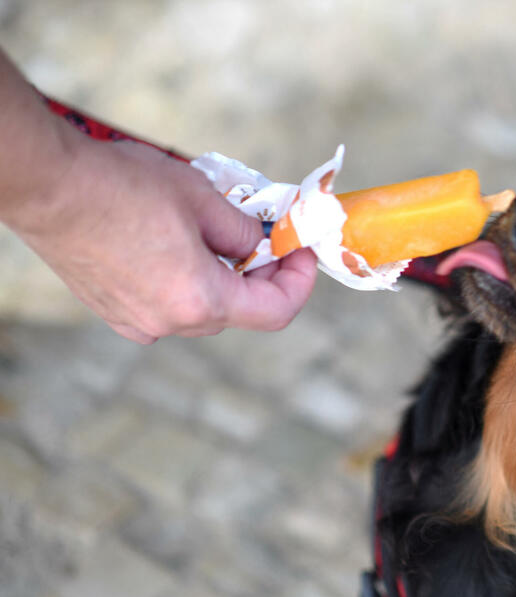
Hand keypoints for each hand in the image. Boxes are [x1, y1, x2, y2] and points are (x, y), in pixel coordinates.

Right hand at [15, 139, 317, 343]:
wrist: (46, 186)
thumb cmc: (121, 187)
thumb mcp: (203, 200)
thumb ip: (245, 231)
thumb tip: (261, 245)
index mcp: (199, 301)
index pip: (275, 312)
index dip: (299, 281)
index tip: (301, 252)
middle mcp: (168, 323)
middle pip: (238, 310)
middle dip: (261, 275)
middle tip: (267, 236)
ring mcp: (136, 321)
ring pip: (202, 308)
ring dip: (222, 277)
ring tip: (219, 233)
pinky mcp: (112, 310)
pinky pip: (166, 303)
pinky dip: (186, 280)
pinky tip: (177, 242)